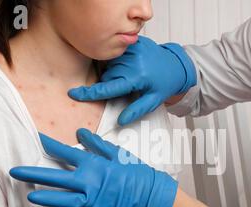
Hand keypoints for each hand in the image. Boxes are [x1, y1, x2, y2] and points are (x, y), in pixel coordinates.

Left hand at [9, 129, 177, 206]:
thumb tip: (80, 131)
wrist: (152, 197)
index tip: (36, 138)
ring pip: (62, 200)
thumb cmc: (137, 173)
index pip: (66, 153)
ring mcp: (93, 201)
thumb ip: (96, 144)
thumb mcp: (118, 154)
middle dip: (33, 173)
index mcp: (95, 164)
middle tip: (15, 172)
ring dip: (45, 197)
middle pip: (56, 178)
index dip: (49, 144)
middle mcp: (90, 182)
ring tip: (29, 195)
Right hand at [68, 36, 196, 125]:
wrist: (176, 65)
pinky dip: (118, 62)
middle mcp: (133, 61)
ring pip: (110, 65)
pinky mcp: (133, 42)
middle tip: (128, 86)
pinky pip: (116, 54)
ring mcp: (132, 49)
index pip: (108, 88)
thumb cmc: (164, 84)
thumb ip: (136, 110)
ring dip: (115, 72)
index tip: (73, 94)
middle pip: (107, 76)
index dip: (89, 93)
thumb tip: (121, 121)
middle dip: (112, 84)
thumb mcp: (153, 100)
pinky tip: (130, 65)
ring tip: (131, 75)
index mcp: (137, 77)